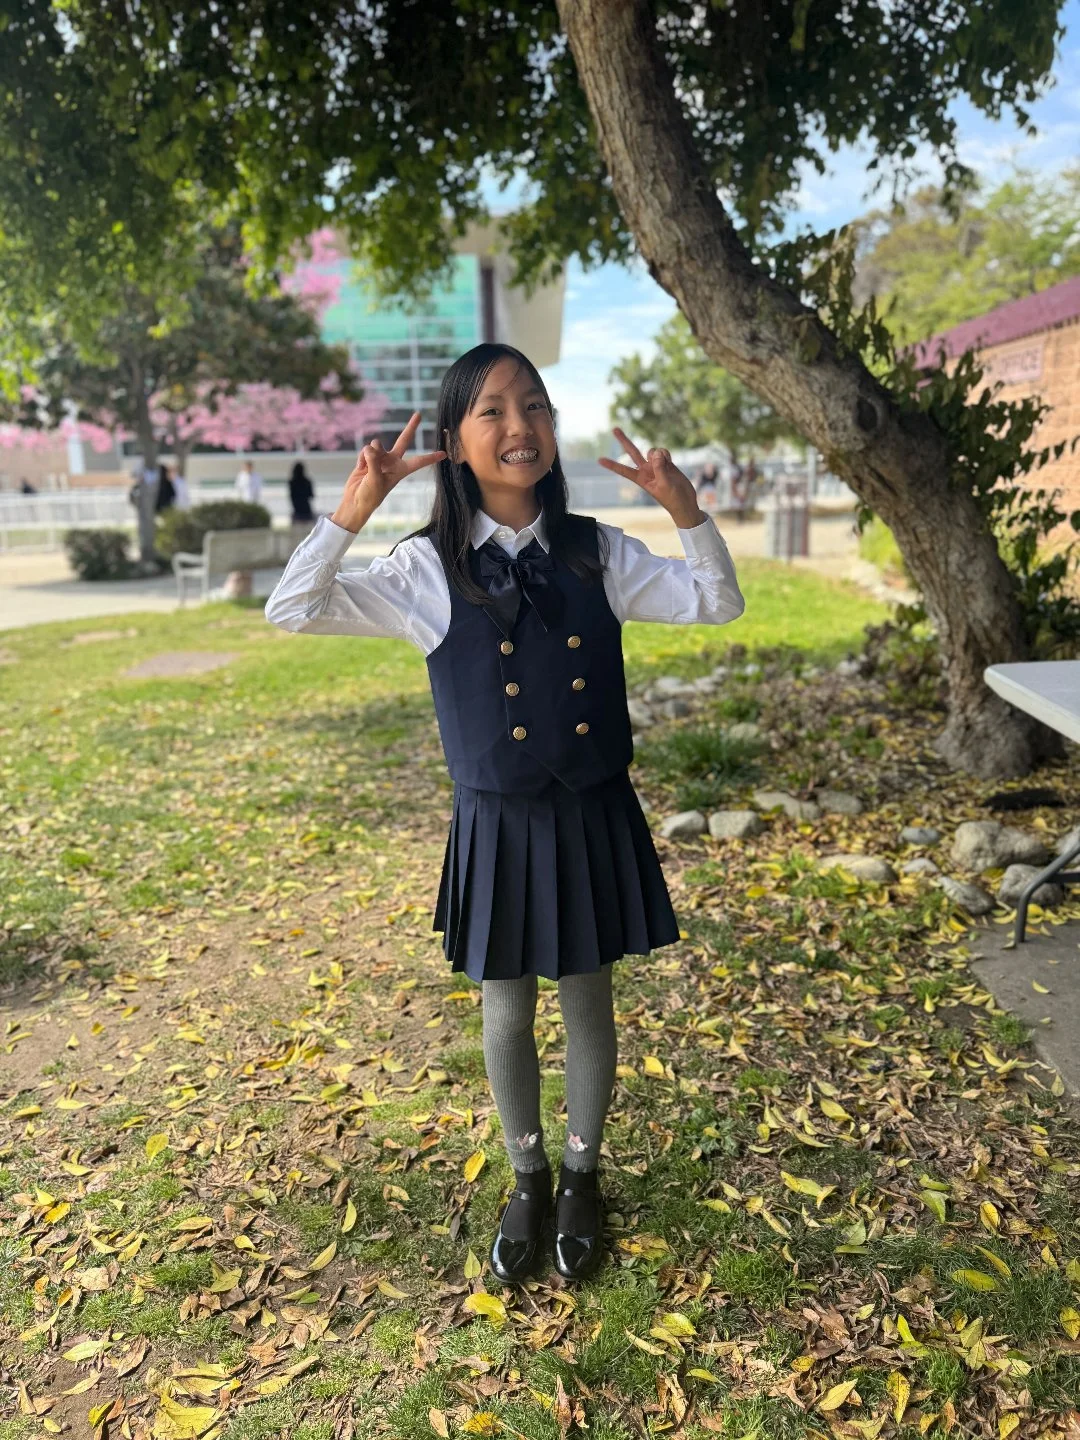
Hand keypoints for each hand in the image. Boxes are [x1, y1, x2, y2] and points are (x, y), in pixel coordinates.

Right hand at [332, 412, 445, 532]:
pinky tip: (360, 468)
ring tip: (366, 465)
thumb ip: (374, 462)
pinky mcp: (368, 458)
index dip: (431, 457)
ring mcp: (381, 458)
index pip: (419, 462)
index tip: (445, 454)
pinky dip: (361, 458)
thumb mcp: (375, 480)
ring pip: (376, 444)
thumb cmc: (370, 495)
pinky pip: (365, 450)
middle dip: (411, 427)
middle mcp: (393, 461)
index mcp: (400, 470)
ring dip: (370, 452)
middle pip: (403, 440)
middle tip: (419, 414)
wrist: (355, 500)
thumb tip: (370, 448)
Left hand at [598, 428, 703, 525]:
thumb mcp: (664, 484)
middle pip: (632, 452)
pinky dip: (666, 453)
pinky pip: (663, 451)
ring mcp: (656, 465)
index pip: (623, 470)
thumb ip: (659, 468)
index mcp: (641, 479)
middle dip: (624, 440)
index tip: (599, 460)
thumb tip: (656, 452)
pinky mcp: (666, 463)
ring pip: (652, 451)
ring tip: (666, 464)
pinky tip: (670, 461)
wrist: (685, 502)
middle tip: (614, 428)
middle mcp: (646, 470)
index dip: (612, 465)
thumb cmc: (672, 499)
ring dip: (658, 453)